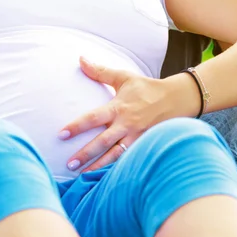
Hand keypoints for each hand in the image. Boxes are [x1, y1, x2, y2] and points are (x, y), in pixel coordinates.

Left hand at [58, 57, 172, 170]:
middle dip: (85, 154)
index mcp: (119, 107)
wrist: (176, 99)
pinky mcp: (144, 145)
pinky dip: (116, 168)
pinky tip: (105, 178)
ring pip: (114, 155)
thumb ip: (100, 71)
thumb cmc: (146, 88)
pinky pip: (128, 159)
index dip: (77, 126)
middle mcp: (126, 124)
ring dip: (98, 166)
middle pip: (102, 142)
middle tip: (68, 164)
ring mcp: (136, 137)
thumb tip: (80, 59)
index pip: (93, 118)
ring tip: (82, 176)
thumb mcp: (124, 77)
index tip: (61, 134)